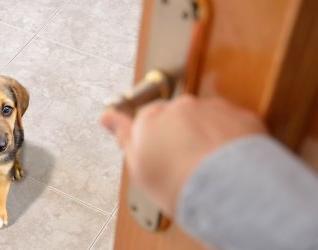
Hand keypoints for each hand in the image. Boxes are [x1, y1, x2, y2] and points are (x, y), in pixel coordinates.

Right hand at [101, 95, 265, 215]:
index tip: (158, 151)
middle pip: (176, 118)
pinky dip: (231, 138)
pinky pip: (232, 123)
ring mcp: (210, 109)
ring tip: (209, 166)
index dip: (152, 140)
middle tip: (184, 164)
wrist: (226, 188)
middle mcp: (179, 107)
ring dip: (206, 136)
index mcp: (149, 118)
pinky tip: (228, 161)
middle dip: (180, 135)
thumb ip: (123, 135)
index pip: (145, 120)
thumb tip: (106, 117)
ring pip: (205, 119)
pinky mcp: (240, 115)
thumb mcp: (138, 166)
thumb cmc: (179, 183)